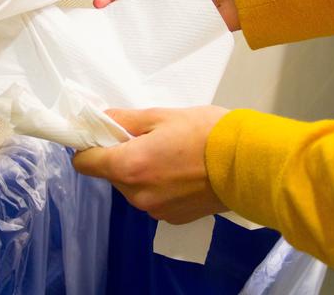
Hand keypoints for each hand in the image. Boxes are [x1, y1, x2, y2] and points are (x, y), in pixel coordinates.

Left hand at [73, 106, 228, 223]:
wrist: (248, 163)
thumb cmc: (205, 132)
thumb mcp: (162, 115)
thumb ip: (124, 120)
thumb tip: (102, 120)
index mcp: (128, 166)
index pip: (85, 163)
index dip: (88, 147)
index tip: (102, 136)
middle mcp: (136, 195)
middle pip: (112, 175)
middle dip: (123, 157)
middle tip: (149, 140)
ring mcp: (155, 211)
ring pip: (133, 188)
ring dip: (142, 173)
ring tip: (171, 156)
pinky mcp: (173, 219)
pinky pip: (153, 200)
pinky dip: (160, 188)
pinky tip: (183, 174)